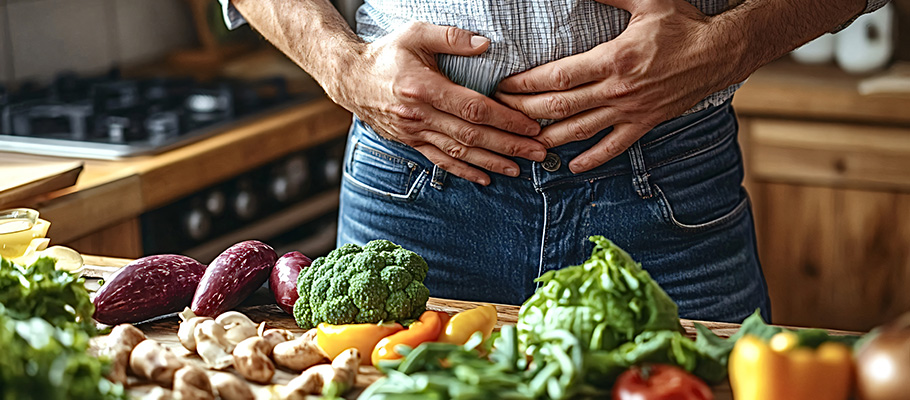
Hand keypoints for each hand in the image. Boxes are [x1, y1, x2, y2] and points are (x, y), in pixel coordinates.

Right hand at [332, 22, 545, 184]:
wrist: (349, 78)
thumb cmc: (386, 53)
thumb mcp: (415, 33)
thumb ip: (451, 37)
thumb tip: (485, 44)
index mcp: (423, 88)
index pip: (472, 108)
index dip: (504, 119)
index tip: (530, 126)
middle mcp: (419, 116)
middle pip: (471, 136)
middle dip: (508, 146)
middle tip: (539, 152)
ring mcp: (414, 133)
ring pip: (458, 153)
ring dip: (491, 162)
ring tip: (519, 168)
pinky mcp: (411, 142)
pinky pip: (441, 161)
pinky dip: (464, 172)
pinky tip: (485, 178)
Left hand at [495, 0, 736, 173]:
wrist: (720, 53)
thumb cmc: (683, 25)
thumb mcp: (647, 1)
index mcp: (613, 58)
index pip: (559, 77)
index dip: (527, 84)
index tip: (505, 87)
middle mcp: (618, 89)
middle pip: (561, 106)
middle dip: (526, 112)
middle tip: (503, 113)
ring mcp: (631, 110)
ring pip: (581, 130)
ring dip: (549, 138)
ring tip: (524, 142)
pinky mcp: (645, 124)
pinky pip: (614, 147)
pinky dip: (592, 159)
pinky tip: (572, 166)